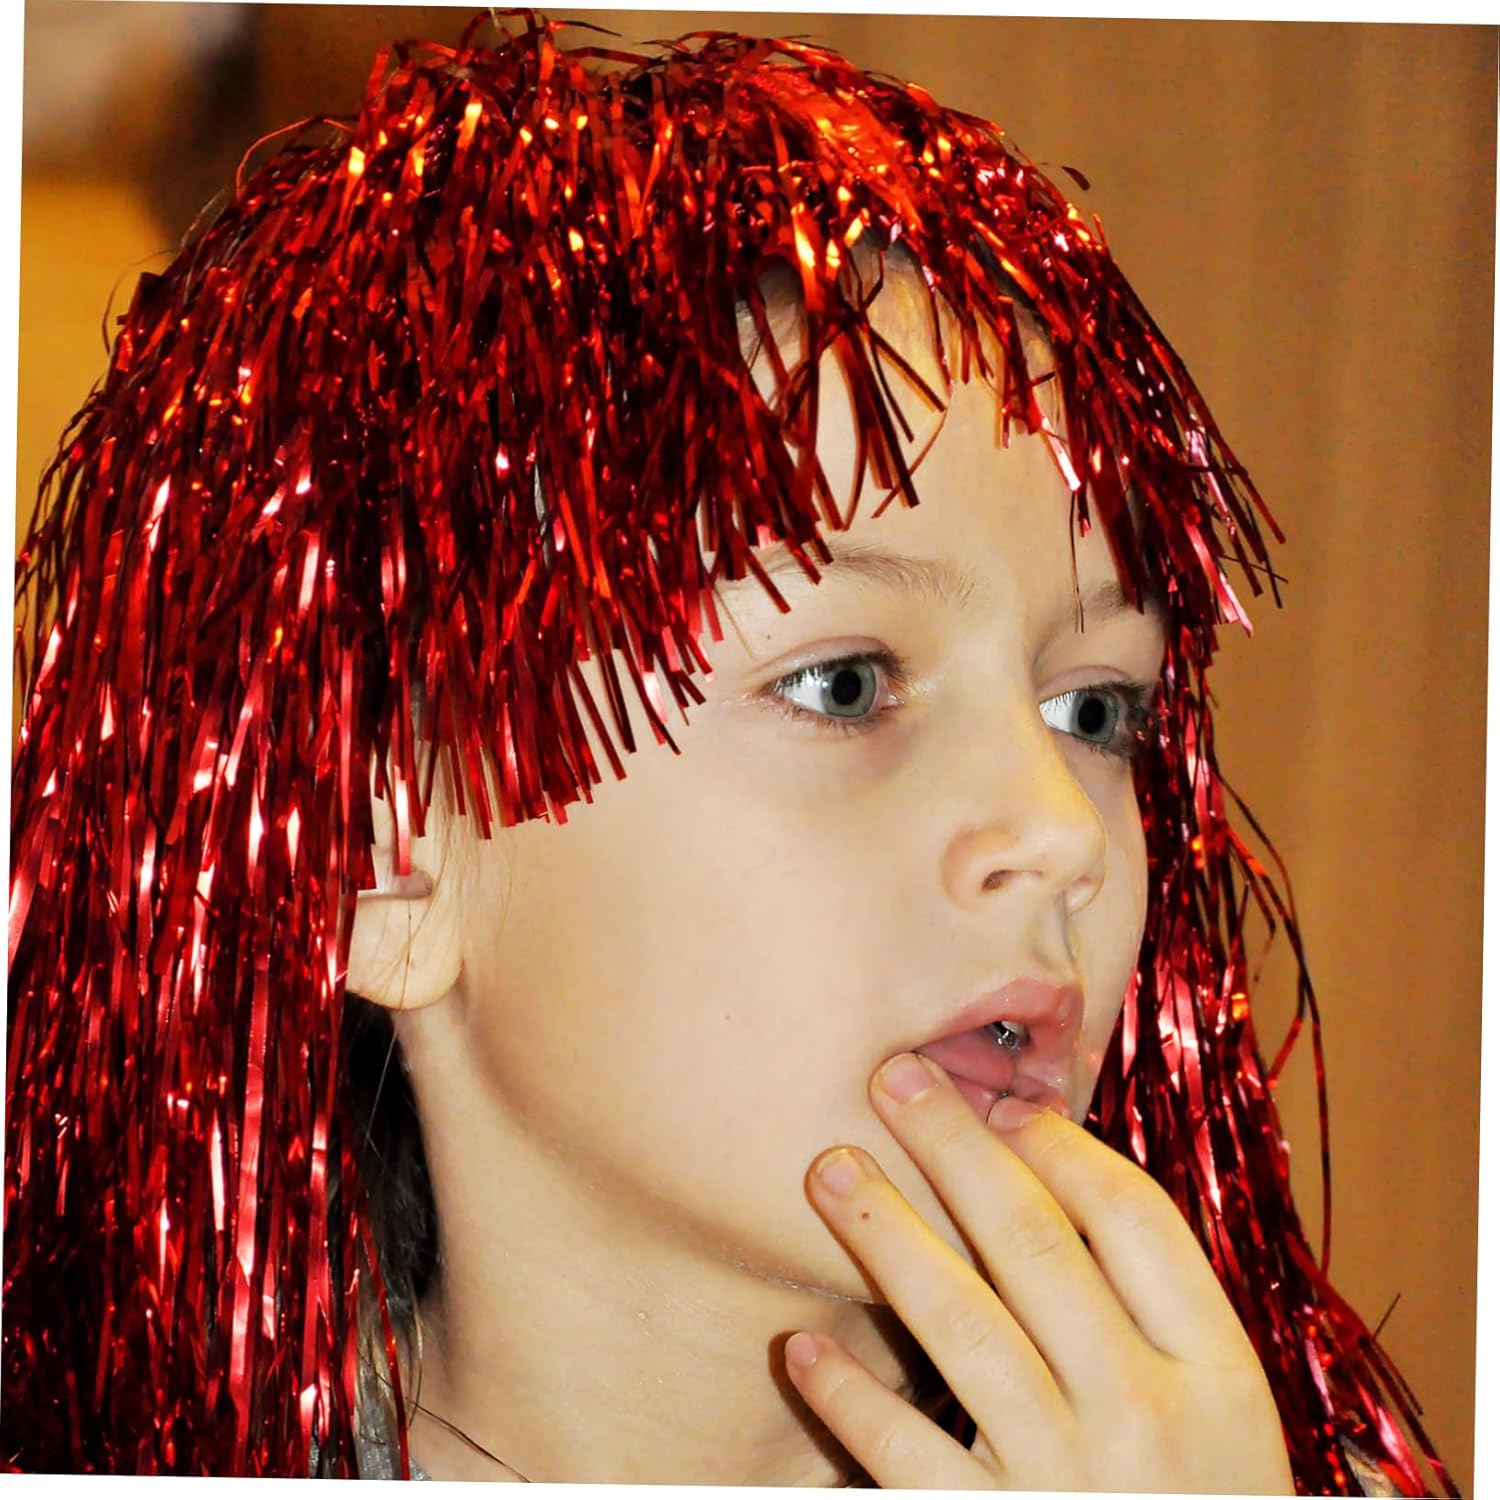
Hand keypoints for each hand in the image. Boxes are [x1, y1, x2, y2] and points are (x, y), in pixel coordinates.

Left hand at [786, 1052, 1295, 1492]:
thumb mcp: (1221, 1420)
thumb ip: (1158, 1318)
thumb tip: (1055, 1172)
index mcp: (1222, 1375)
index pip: (1134, 1218)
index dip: (1060, 1144)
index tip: (1001, 1101)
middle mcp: (1149, 1417)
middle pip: (1036, 1244)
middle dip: (954, 1147)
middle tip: (892, 1077)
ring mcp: (1071, 1481)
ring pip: (961, 1322)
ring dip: (887, 1234)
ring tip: (830, 1169)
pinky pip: (904, 1450)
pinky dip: (850, 1395)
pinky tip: (801, 1347)